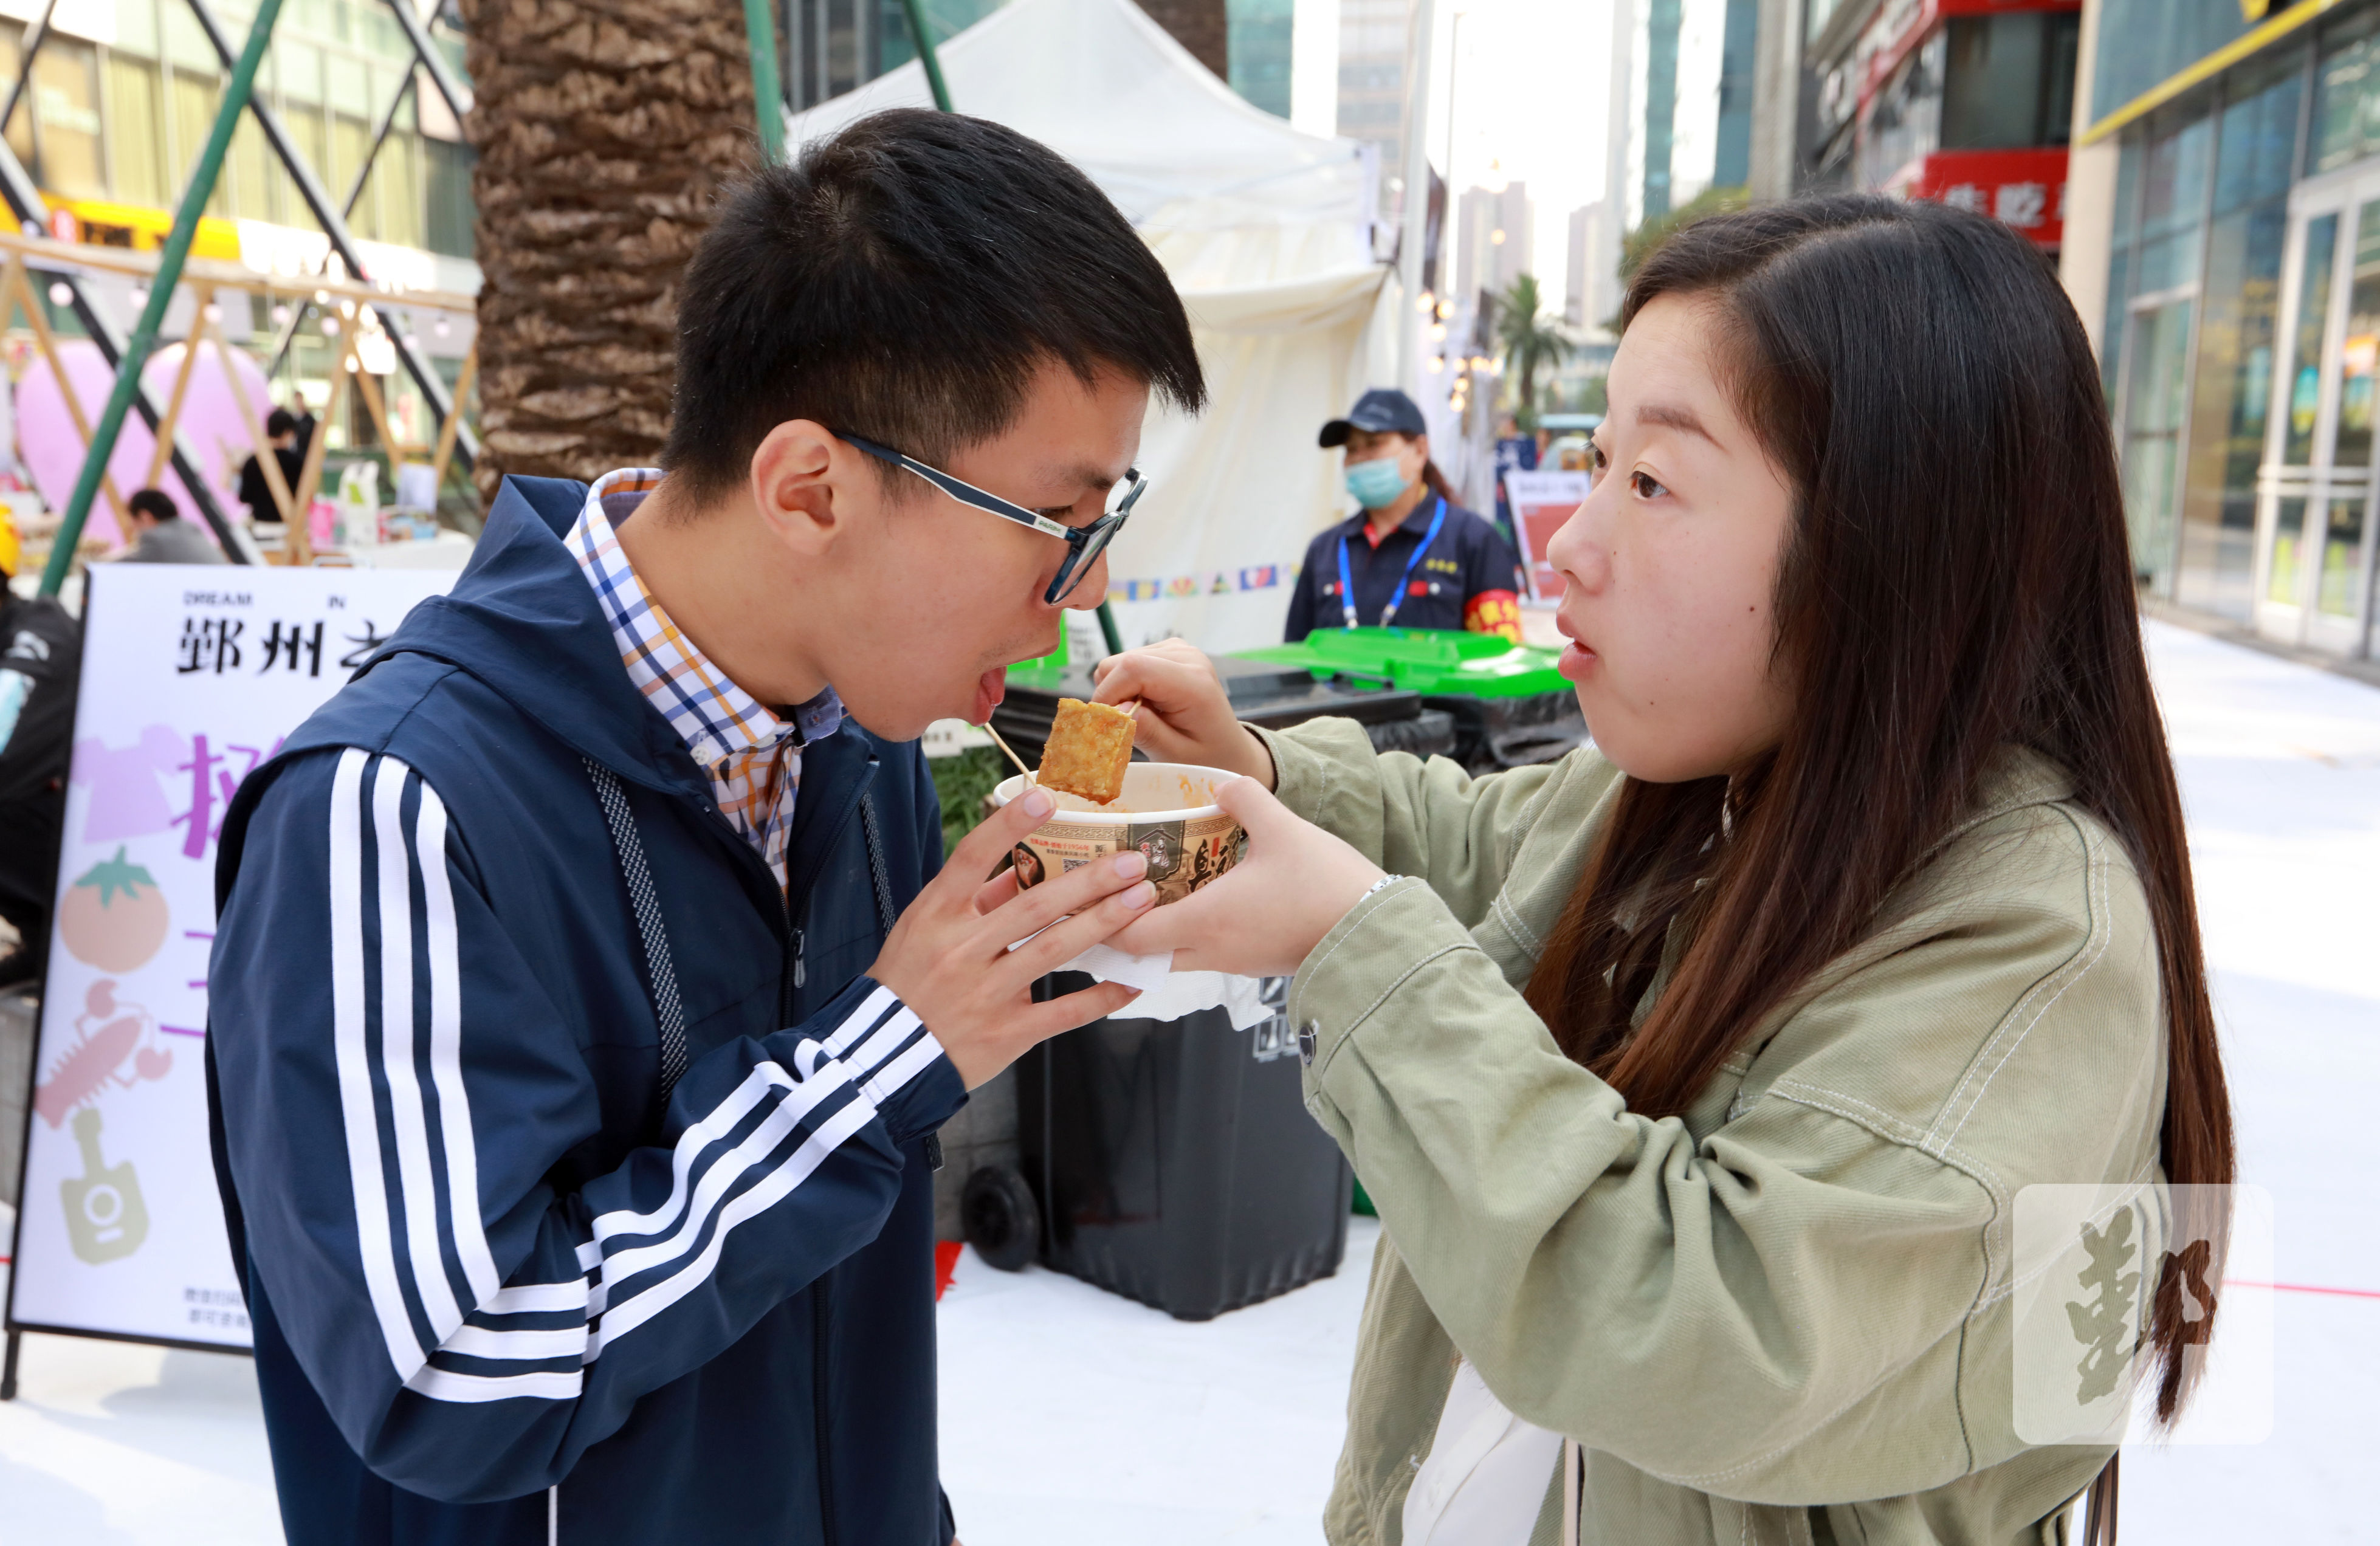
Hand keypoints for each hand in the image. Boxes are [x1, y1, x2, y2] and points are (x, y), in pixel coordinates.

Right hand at [868, 787, 1154, 1088]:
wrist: (886, 1055)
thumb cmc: (909, 981)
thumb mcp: (926, 928)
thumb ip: (975, 897)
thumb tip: (1024, 865)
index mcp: (936, 915)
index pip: (972, 858)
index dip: (1008, 825)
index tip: (1046, 798)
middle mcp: (961, 949)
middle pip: (1034, 905)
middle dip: (1090, 881)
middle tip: (1133, 860)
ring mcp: (985, 992)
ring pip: (1054, 950)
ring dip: (1104, 923)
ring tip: (1142, 900)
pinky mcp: (1006, 1032)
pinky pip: (1064, 1012)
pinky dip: (1102, 996)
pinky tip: (1133, 979)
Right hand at [1089, 641, 1274, 786]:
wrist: (1228, 747)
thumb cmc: (1205, 756)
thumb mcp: (1175, 755)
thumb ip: (1147, 731)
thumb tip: (1117, 708)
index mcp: (1194, 683)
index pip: (1135, 669)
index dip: (1108, 694)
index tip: (1104, 723)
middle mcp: (1187, 657)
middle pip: (1121, 663)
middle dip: (1111, 695)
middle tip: (1126, 724)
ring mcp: (1179, 649)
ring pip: (1119, 661)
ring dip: (1119, 690)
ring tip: (1143, 714)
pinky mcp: (1169, 649)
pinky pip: (1129, 661)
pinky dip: (1127, 684)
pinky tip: (1147, 702)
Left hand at [1106, 778, 1382, 976]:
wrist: (1376, 933)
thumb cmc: (1327, 885)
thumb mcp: (1284, 828)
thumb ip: (1246, 797)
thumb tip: (1223, 782)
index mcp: (1206, 921)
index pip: (1130, 936)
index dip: (1102, 917)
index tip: (1093, 890)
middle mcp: (1212, 951)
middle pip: (1144, 957)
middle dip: (1120, 929)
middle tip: (1110, 894)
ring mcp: (1235, 963)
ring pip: (1175, 958)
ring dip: (1156, 933)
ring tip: (1150, 894)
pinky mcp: (1257, 964)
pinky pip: (1207, 956)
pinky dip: (1188, 937)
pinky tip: (1198, 903)